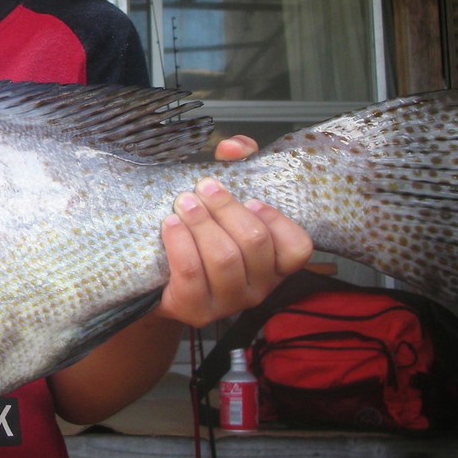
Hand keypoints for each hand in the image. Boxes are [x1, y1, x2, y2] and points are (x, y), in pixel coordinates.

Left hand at [155, 136, 312, 327]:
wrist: (159, 281)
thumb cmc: (200, 236)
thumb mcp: (223, 199)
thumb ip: (237, 163)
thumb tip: (234, 147)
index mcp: (274, 263)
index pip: (298, 248)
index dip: (277, 220)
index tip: (251, 198)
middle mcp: (259, 287)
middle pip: (254, 243)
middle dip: (226, 208)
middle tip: (203, 188)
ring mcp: (228, 303)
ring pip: (224, 258)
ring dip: (201, 222)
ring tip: (183, 203)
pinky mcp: (195, 311)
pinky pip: (191, 274)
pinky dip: (180, 244)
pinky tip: (170, 225)